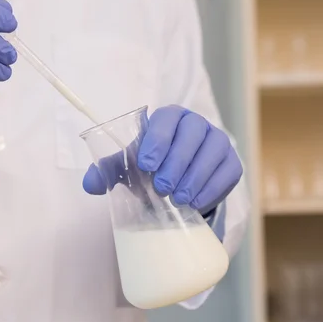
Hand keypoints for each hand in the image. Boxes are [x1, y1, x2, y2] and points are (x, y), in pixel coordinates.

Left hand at [83, 105, 242, 214]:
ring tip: (178, 200)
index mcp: (170, 117)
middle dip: (176, 162)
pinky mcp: (231, 164)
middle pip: (192, 134)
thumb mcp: (129, 167)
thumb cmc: (151, 167)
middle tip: (162, 188)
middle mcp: (197, 124)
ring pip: (213, 152)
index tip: (146, 165)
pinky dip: (212, 189)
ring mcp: (218, 142)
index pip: (167, 118)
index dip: (158, 139)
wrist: (177, 182)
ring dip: (195, 177)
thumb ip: (109, 170)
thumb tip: (91, 183)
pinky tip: (196, 203)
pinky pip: (228, 172)